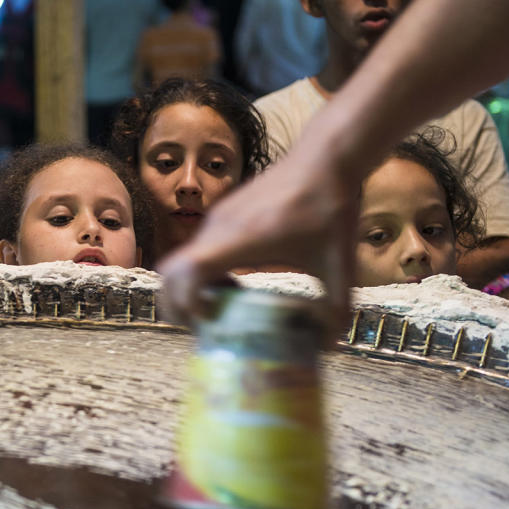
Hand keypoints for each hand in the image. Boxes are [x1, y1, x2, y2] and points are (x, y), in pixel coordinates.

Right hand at [158, 141, 358, 332]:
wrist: (325, 159)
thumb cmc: (329, 209)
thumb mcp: (339, 264)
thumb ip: (336, 309)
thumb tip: (330, 349)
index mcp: (239, 240)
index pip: (186, 271)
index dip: (184, 301)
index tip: (207, 321)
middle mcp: (218, 229)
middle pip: (169, 271)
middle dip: (175, 302)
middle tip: (200, 325)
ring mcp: (217, 219)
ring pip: (180, 260)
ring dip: (189, 288)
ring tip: (220, 308)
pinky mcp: (222, 214)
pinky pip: (196, 249)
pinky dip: (201, 272)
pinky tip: (234, 283)